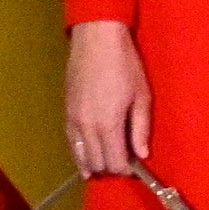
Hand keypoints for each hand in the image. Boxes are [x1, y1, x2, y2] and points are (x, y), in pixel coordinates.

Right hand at [63, 19, 148, 182]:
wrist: (96, 39)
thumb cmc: (124, 64)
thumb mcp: (141, 95)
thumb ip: (141, 128)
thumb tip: (142, 154)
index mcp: (108, 124)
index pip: (115, 162)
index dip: (127, 170)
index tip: (137, 168)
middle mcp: (87, 127)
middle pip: (98, 163)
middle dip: (113, 169)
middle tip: (126, 163)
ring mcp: (73, 120)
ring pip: (81, 157)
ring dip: (96, 164)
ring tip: (108, 164)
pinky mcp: (66, 112)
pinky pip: (71, 143)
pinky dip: (80, 154)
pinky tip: (87, 161)